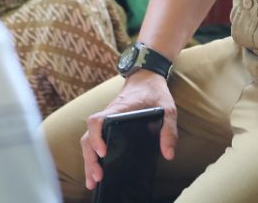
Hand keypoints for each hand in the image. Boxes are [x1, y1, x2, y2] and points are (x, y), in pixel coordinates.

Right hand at [80, 73, 176, 191]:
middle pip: (89, 136)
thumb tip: (168, 154)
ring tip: (92, 181)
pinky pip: (94, 139)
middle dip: (90, 158)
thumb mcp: (168, 108)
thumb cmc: (155, 91)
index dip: (97, 137)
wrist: (146, 76)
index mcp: (119, 109)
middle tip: (97, 177)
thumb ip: (169, 130)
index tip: (103, 152)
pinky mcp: (108, 124)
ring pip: (89, 139)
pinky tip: (96, 170)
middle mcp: (108, 115)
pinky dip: (92, 154)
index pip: (98, 121)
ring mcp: (106, 119)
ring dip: (88, 160)